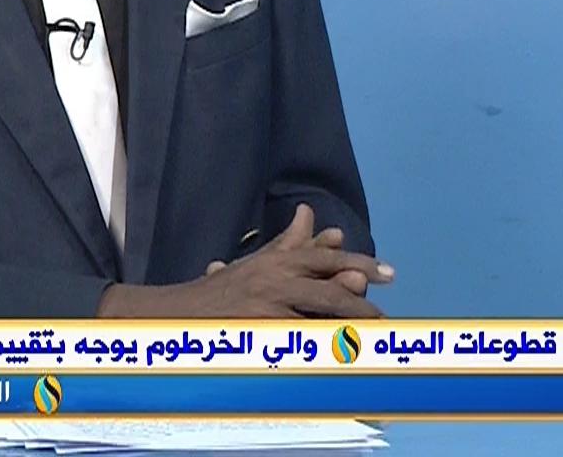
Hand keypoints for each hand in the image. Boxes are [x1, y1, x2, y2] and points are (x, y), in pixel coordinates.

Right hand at [98, 205, 392, 318]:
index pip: (324, 258)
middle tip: (385, 314)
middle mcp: (273, 277)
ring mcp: (265, 302)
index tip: (387, 274)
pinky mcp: (257, 326)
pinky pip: (295, 336)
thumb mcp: (256, 262)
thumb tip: (309, 214)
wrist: (176, 314)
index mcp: (276, 260)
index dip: (358, 263)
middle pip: (328, 284)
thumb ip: (288, 242)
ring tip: (372, 334)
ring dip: (347, 321)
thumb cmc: (221, 291)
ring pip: (317, 310)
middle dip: (360, 296)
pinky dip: (317, 343)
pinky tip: (337, 350)